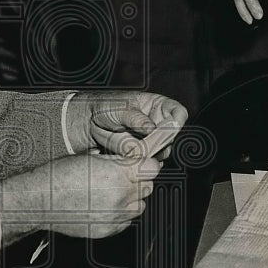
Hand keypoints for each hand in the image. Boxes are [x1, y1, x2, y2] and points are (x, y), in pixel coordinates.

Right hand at [0, 152, 162, 241]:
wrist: (42, 201)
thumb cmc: (61, 175)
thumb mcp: (91, 158)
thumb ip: (118, 160)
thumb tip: (134, 159)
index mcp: (117, 175)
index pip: (152, 168)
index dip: (146, 163)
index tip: (139, 162)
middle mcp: (120, 197)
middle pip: (148, 187)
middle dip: (139, 180)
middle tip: (123, 175)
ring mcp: (115, 216)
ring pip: (140, 206)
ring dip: (132, 198)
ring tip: (114, 191)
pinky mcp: (108, 230)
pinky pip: (127, 221)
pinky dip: (121, 213)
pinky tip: (106, 205)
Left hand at [65, 91, 188, 157]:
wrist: (89, 121)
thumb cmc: (106, 106)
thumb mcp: (121, 108)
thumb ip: (137, 119)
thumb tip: (152, 129)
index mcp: (158, 106)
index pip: (178, 113)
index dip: (177, 122)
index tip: (169, 129)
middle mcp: (158, 124)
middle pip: (172, 137)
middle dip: (160, 143)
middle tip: (145, 143)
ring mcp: (151, 140)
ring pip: (160, 152)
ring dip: (147, 153)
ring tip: (129, 147)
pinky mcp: (141, 154)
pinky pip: (146, 161)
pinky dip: (138, 161)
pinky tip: (127, 155)